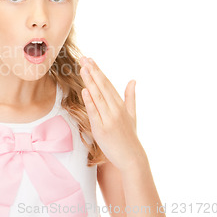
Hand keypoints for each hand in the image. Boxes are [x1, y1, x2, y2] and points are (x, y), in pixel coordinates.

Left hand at [79, 56, 144, 172]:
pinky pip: (95, 113)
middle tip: (84, 58)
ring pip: (98, 96)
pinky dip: (90, 101)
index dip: (98, 71)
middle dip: (92, 71)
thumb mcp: (132, 114)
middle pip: (102, 87)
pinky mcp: (102, 129)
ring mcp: (109, 119)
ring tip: (83, 68)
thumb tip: (133, 80)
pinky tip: (85, 91)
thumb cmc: (129, 136)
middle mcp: (115, 109)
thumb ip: (130, 97)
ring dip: (90, 81)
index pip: (107, 84)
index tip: (90, 59)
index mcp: (120, 105)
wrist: (132, 158)